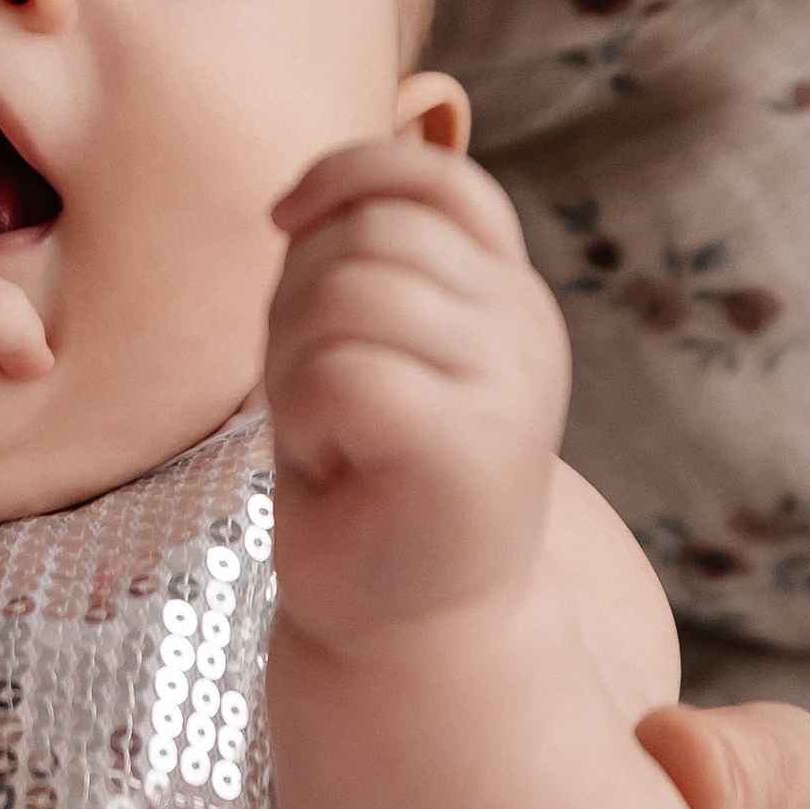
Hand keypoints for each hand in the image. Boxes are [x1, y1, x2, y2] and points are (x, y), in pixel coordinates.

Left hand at [266, 135, 570, 646]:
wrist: (415, 636)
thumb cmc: (371, 485)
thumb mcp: (374, 350)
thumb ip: (365, 265)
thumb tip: (304, 198)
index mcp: (508, 294)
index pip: (435, 177)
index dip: (347, 172)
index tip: (283, 221)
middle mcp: (526, 328)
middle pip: (372, 230)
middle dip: (300, 295)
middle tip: (311, 390)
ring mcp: (509, 388)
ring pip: (349, 294)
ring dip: (296, 360)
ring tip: (325, 431)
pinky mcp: (469, 449)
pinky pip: (343, 372)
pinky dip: (306, 414)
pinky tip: (332, 464)